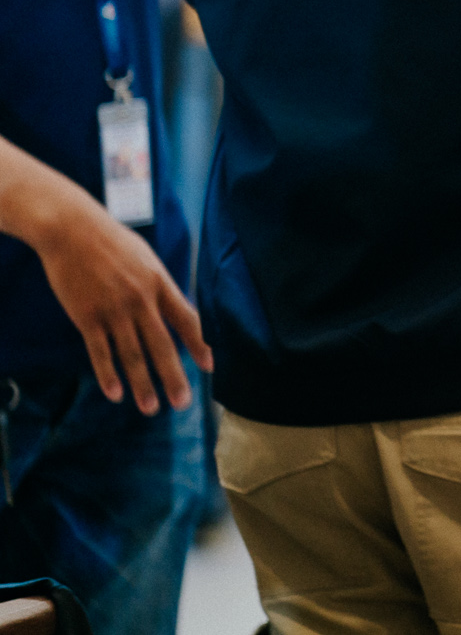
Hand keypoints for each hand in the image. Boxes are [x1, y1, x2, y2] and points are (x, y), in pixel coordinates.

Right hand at [0, 141, 211, 413]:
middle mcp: (141, 299)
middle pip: (163, 345)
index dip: (199, 345)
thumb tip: (174, 309)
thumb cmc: (112, 242)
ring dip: (142, 384)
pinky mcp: (87, 316)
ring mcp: (114, 310)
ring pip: (132, 354)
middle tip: (183, 403)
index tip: (209, 366)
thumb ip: (160, 286)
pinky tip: (116, 394)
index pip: (187, 320)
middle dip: (174, 376)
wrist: (73, 230)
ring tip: (150, 408)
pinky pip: (100, 351)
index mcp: (160, 283)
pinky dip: (108, 374)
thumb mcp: (146, 259)